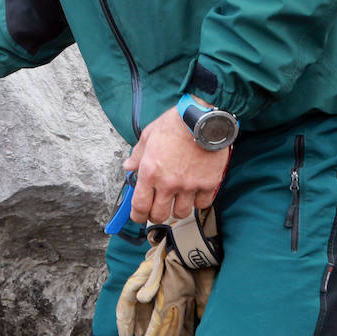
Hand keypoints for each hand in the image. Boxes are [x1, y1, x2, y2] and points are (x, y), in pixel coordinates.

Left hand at [124, 106, 230, 223]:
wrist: (203, 118)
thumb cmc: (175, 123)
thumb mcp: (148, 135)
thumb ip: (137, 154)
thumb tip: (128, 166)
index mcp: (150, 171)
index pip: (139, 206)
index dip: (137, 216)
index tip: (138, 216)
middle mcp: (168, 183)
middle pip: (159, 215)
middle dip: (156, 215)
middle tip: (157, 209)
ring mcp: (189, 185)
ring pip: (181, 213)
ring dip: (177, 209)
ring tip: (177, 199)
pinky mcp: (208, 184)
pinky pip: (202, 204)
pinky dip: (198, 202)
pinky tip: (195, 192)